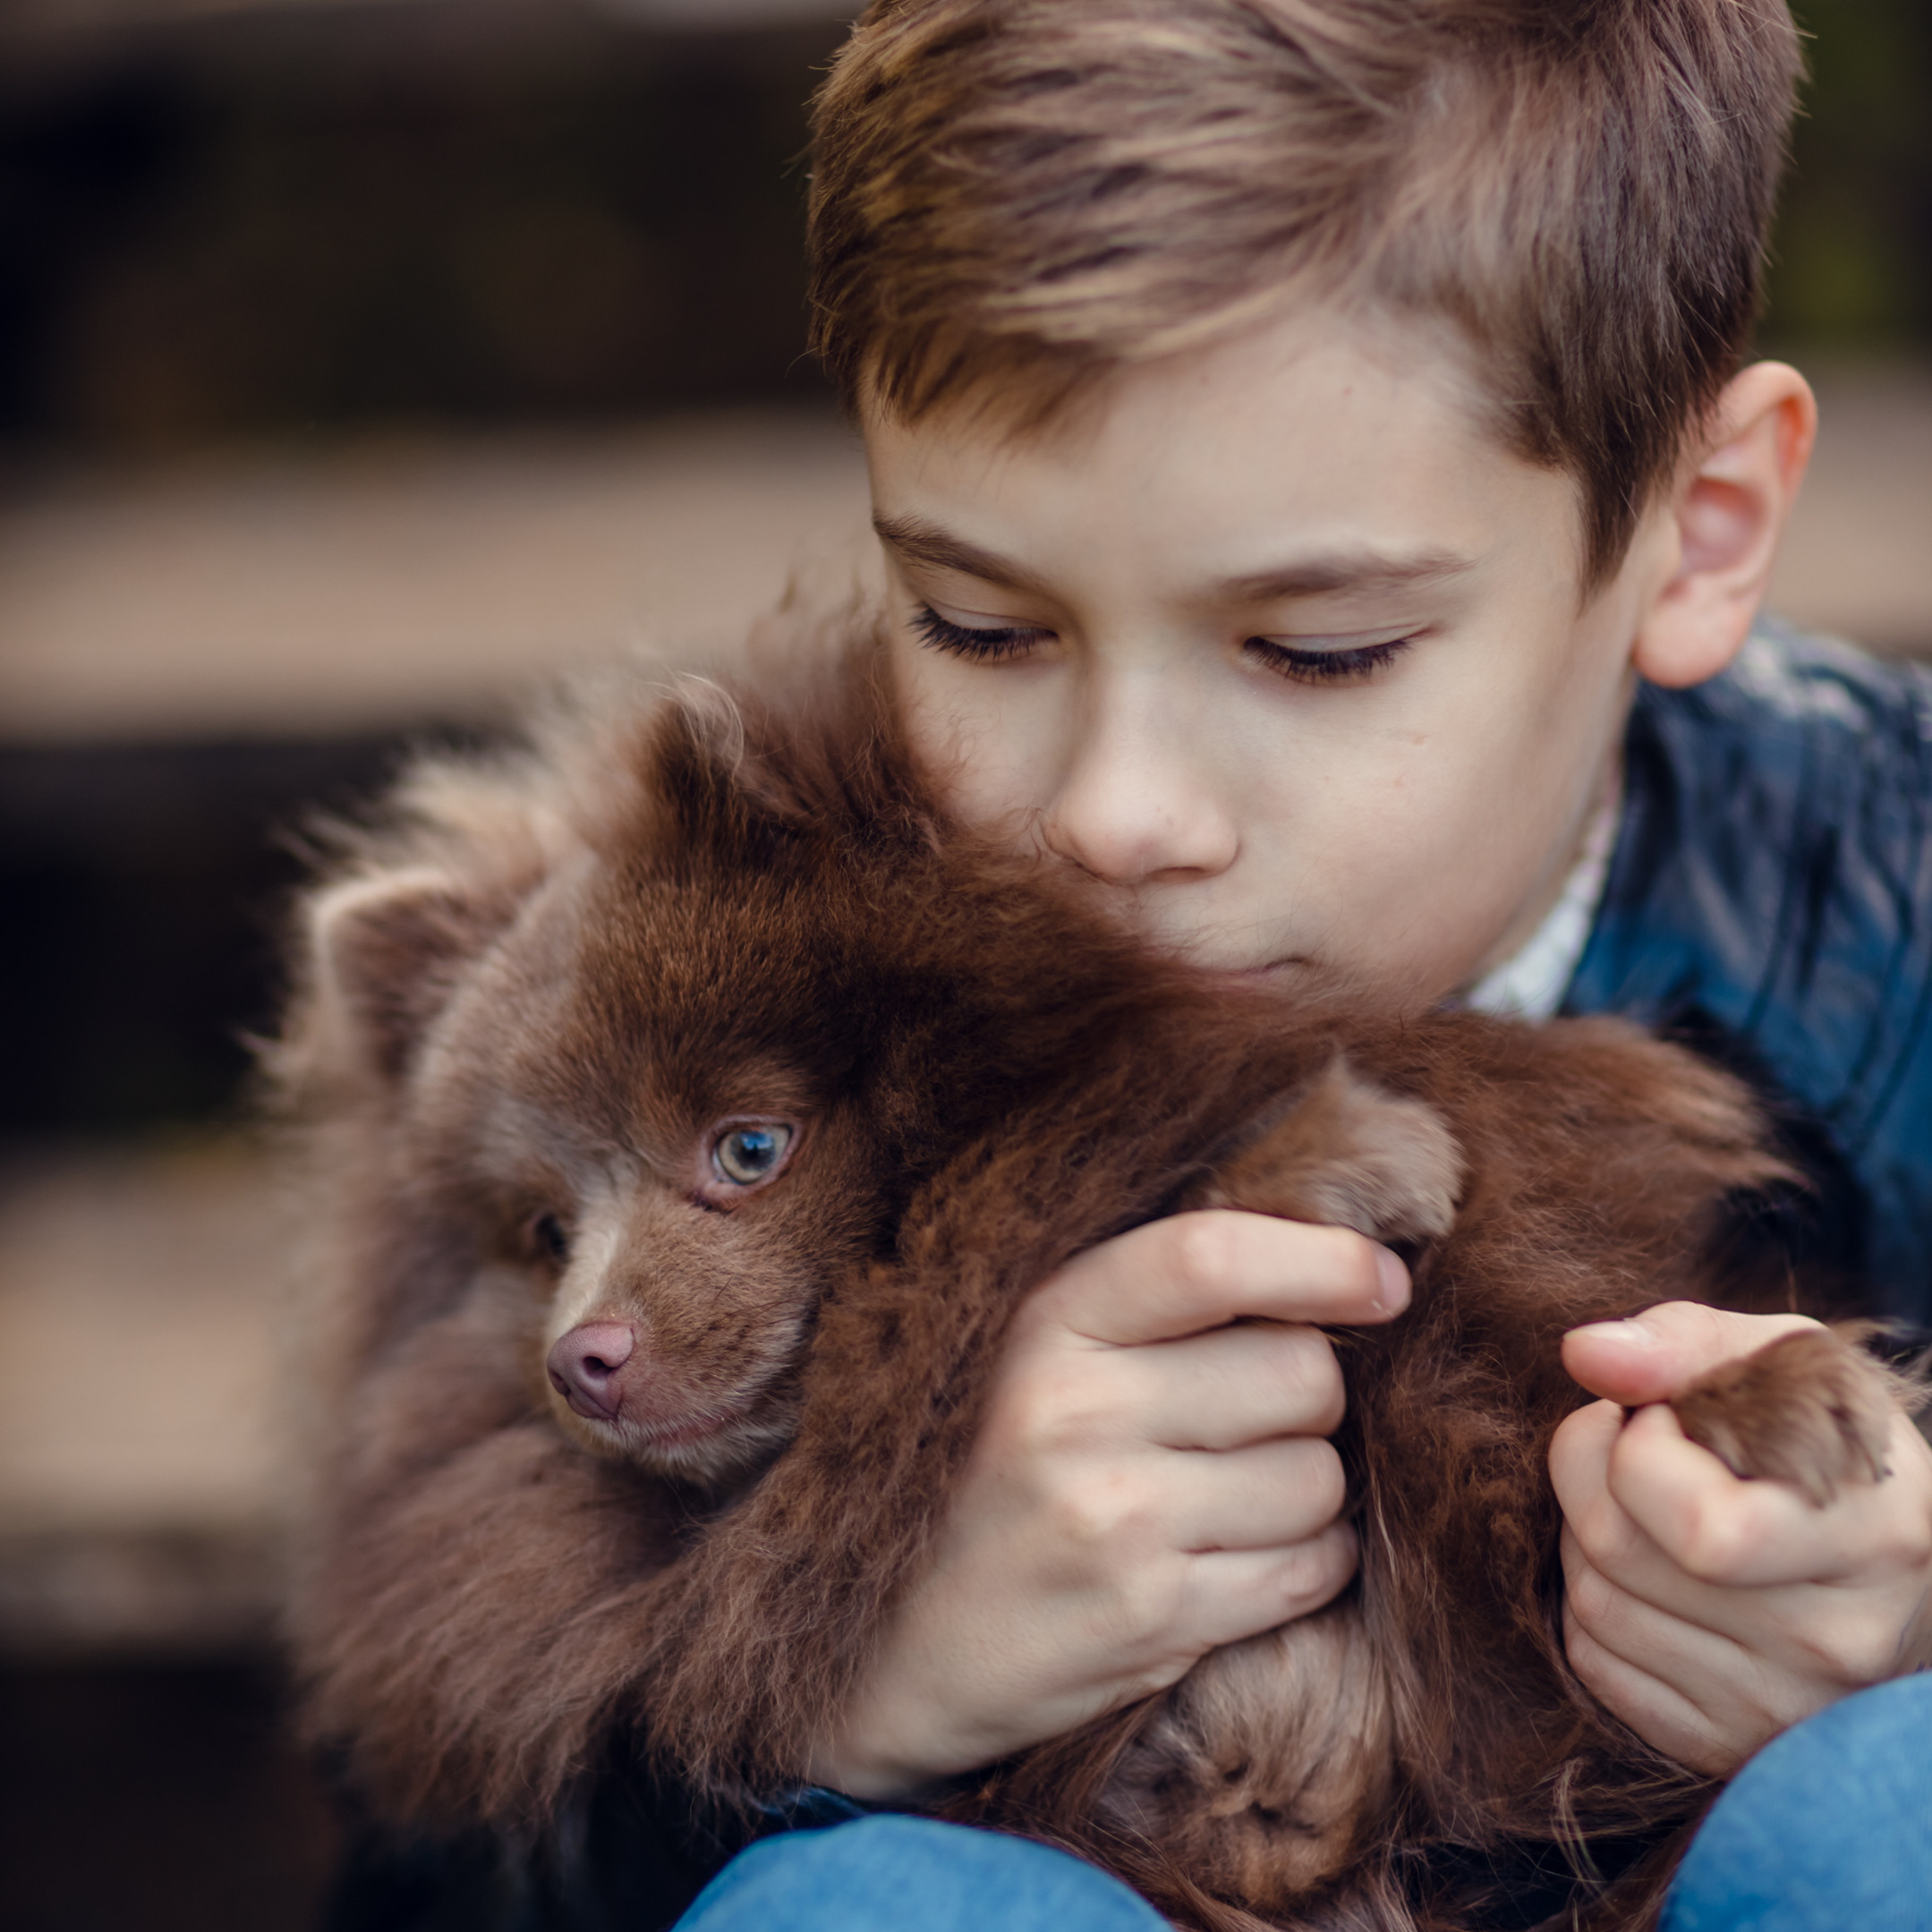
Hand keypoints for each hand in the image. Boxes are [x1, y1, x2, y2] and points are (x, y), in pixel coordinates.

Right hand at [805, 1211, 1410, 1796]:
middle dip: (1308, 1395)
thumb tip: (1350, 1268)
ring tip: (1229, 1495)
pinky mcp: (1153, 1620)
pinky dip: (1307, 1561)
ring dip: (1306, 1487)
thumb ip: (1163, 1298)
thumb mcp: (1044, 1352)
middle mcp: (1075, 1412)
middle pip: (1300, 1372)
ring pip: (1319, 1477)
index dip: (1324, 1260)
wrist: (906, 1647)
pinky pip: (1312, 1568)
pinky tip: (1239, 1555)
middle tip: (1248, 1418)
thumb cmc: (1001, 1471)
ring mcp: (1115, 1521)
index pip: (1210, 1256)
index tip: (1384, 1281)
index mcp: (1047, 1322)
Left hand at [1552, 1300, 1931, 1774]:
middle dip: (1589, 1471)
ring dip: (1585, 1532)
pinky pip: (1594, 1662)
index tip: (1665, 1420)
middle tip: (1633, 1446)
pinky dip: (1593, 1604)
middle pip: (1619, 1552)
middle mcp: (1837, 1641)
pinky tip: (1646, 1567)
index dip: (1642, 1448)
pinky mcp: (1728, 1743)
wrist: (1889, 1558)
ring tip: (1644, 1504)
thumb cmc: (1825, 1443)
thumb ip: (1683, 1342)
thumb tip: (1584, 1353)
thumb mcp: (1784, 1362)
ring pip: (1593, 1605)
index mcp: (1874, 1537)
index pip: (1700, 1526)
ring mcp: (1784, 1706)